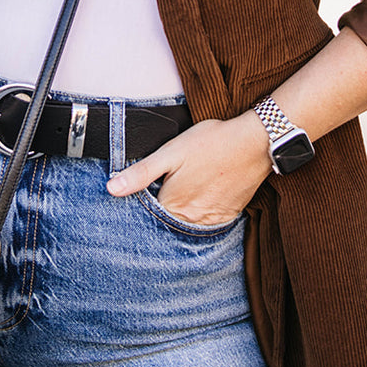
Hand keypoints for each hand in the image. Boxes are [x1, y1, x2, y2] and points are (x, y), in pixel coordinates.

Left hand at [106, 113, 270, 224]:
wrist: (254, 143)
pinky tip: (204, 192)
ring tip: (188, 188)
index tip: (149, 189)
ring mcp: (212, 220)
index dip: (145, 201)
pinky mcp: (228, 216)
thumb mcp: (170, 152)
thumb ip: (140, 173)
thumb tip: (111, 189)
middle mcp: (191, 219)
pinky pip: (207, 222)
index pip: (149, 214)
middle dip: (163, 209)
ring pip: (187, 223)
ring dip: (183, 212)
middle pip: (168, 221)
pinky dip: (201, 212)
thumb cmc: (211, 143)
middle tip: (171, 185)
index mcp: (173, 204)